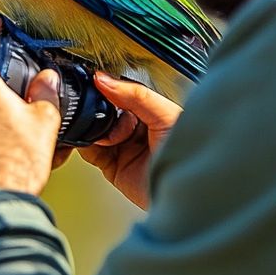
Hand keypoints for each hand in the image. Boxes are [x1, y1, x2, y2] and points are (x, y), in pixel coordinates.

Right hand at [77, 72, 180, 209]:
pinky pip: (90, 152)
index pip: (124, 93)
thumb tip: (105, 80)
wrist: (188, 195)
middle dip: (99, 111)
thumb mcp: (166, 115)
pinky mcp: (113, 167)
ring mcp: (125, 148)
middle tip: (99, 113)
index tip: (96, 82)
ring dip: (92, 129)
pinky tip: (91, 141)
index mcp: (154, 111)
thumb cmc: (191, 156)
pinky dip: (85, 145)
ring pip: (95, 130)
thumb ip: (137, 95)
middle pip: (106, 111)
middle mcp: (139, 129)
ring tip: (103, 134)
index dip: (109, 88)